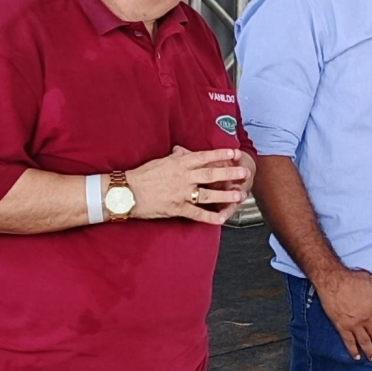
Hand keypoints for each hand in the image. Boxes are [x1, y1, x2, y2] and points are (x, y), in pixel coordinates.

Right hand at [126, 146, 248, 223]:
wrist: (127, 192)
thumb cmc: (142, 176)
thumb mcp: (160, 161)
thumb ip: (176, 158)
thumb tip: (184, 151)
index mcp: (179, 164)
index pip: (204, 157)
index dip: (221, 155)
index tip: (234, 153)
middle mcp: (183, 178)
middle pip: (211, 174)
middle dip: (230, 173)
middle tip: (244, 173)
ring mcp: (181, 194)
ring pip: (208, 194)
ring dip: (226, 195)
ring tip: (240, 195)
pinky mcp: (177, 208)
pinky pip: (197, 214)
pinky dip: (210, 217)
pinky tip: (222, 219)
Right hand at [310, 266, 371, 361]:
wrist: (332, 281)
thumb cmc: (349, 278)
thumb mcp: (367, 280)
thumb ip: (371, 288)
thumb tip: (370, 287)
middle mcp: (367, 317)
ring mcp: (354, 324)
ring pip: (365, 341)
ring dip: (370, 350)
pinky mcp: (342, 326)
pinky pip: (349, 342)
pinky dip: (353, 350)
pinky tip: (356, 357)